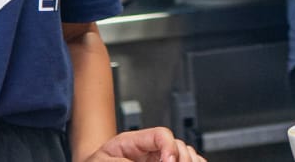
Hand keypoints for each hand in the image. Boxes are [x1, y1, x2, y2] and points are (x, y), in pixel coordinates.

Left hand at [85, 128, 203, 161]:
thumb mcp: (105, 161)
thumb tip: (153, 161)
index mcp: (132, 142)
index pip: (160, 134)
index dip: (169, 147)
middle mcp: (149, 149)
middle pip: (177, 145)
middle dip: (182, 158)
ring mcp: (157, 159)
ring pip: (185, 154)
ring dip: (190, 160)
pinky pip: (186, 161)